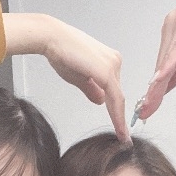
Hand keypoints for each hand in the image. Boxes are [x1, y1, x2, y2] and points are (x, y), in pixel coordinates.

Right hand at [4, 13, 127, 140]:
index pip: (115, 90)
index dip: (117, 110)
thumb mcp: (79, 77)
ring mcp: (112, 66)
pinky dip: (117, 115)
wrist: (52, 39)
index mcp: (109, 61)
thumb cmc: (61, 53)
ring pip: (118, 98)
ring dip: (119, 119)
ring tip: (122, 137)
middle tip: (123, 137)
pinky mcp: (107, 72)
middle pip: (117, 94)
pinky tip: (119, 129)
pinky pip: (115, 99)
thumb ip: (91, 89)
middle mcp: (114, 61)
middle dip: (118, 115)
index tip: (121, 127)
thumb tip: (100, 101)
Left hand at [141, 0, 175, 118]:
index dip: (154, 88)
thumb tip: (170, 81)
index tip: (146, 106)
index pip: (161, 65)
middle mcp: (171, 26)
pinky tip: (160, 77)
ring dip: (157, 84)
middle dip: (152, 92)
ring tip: (150, 103)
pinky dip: (169, 64)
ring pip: (166, 60)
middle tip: (144, 113)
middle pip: (160, 65)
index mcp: (172, 31)